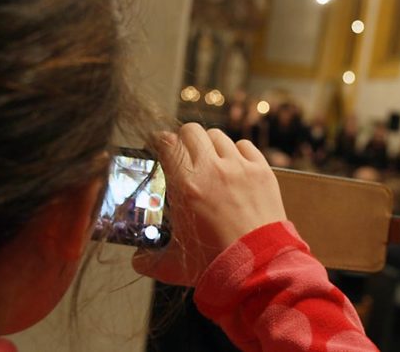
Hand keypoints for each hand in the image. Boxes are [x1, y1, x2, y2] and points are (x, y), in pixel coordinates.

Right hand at [132, 123, 286, 285]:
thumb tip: (137, 259)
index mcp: (186, 186)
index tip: (158, 147)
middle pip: (192, 130)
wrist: (258, 269)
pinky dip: (237, 152)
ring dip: (210, 145)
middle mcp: (213, 170)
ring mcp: (240, 168)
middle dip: (184, 139)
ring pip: (218, 136)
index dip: (159, 141)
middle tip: (184, 154)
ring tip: (210, 161)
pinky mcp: (262, 172)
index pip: (167, 142)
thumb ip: (149, 260)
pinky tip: (234, 166)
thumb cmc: (215, 265)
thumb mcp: (173, 264)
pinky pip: (245, 146)